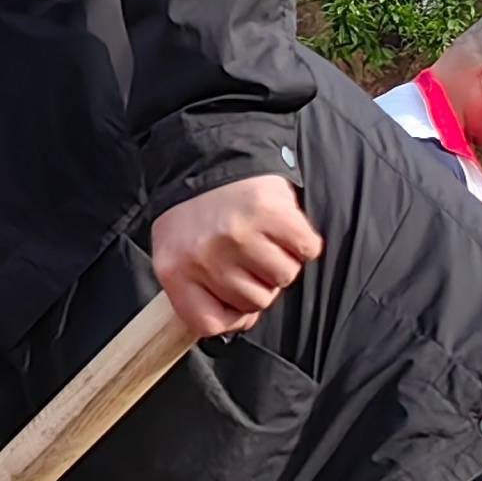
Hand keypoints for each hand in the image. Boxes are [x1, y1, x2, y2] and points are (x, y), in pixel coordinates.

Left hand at [150, 173, 321, 336]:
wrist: (211, 157)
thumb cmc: (194, 212)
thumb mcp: (175, 252)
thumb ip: (198, 291)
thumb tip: (239, 322)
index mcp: (175, 270)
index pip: (209, 324)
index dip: (231, 319)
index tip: (237, 305)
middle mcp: (206, 256)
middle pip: (254, 302)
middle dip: (259, 283)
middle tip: (249, 255)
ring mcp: (241, 236)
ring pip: (283, 278)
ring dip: (281, 261)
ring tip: (263, 238)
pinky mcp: (274, 216)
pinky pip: (306, 251)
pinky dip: (302, 243)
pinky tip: (282, 228)